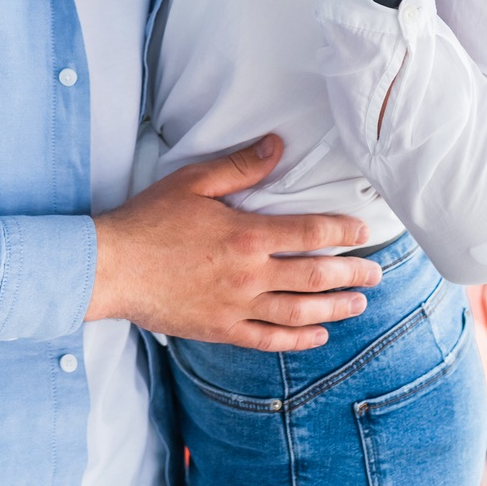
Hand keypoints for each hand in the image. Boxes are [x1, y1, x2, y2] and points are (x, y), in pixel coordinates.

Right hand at [89, 135, 381, 350]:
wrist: (112, 267)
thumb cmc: (149, 220)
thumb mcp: (193, 182)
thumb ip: (240, 166)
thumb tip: (277, 145)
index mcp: (245, 235)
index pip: (309, 234)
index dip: (342, 233)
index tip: (363, 233)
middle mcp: (248, 274)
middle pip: (314, 277)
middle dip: (350, 275)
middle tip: (375, 274)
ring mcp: (236, 306)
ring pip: (299, 312)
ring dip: (334, 308)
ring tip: (358, 304)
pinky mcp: (221, 329)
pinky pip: (269, 339)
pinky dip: (298, 339)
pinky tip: (318, 335)